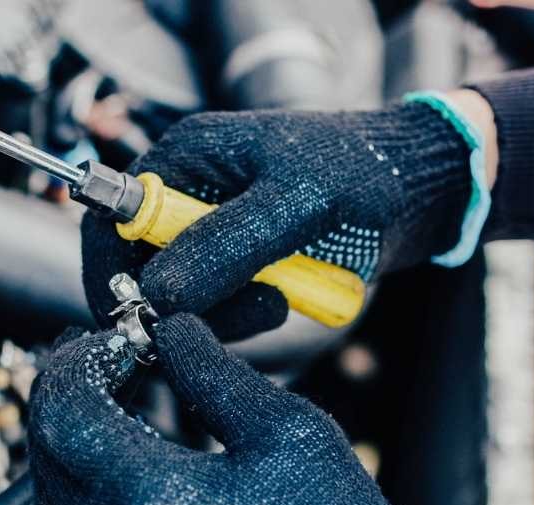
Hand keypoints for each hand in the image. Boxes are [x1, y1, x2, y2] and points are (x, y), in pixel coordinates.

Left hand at [28, 314, 445, 504]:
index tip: (107, 338)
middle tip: (102, 361)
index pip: (64, 409)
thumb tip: (171, 330)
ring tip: (117, 407)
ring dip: (73, 446)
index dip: (75, 362)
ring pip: (55, 500)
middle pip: (45, 452)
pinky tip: (135, 469)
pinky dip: (92, 494)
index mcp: (148, 498)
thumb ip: (213, 373)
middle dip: (64, 397)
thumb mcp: (287, 432)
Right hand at [81, 100, 475, 339]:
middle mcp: (191, 194)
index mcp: (185, 157)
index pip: (111, 219)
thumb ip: (225, 247)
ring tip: (281, 295)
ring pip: (182, 299)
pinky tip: (288, 297)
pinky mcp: (242, 265)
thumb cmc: (365, 176)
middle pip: (143, 268)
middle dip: (182, 303)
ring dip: (226, 315)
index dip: (111, 272)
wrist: (422, 191)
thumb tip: (156, 294)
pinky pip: (221, 310)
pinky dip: (248, 316)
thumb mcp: (295, 205)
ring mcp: (216, 233)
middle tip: (245, 309)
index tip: (136, 318)